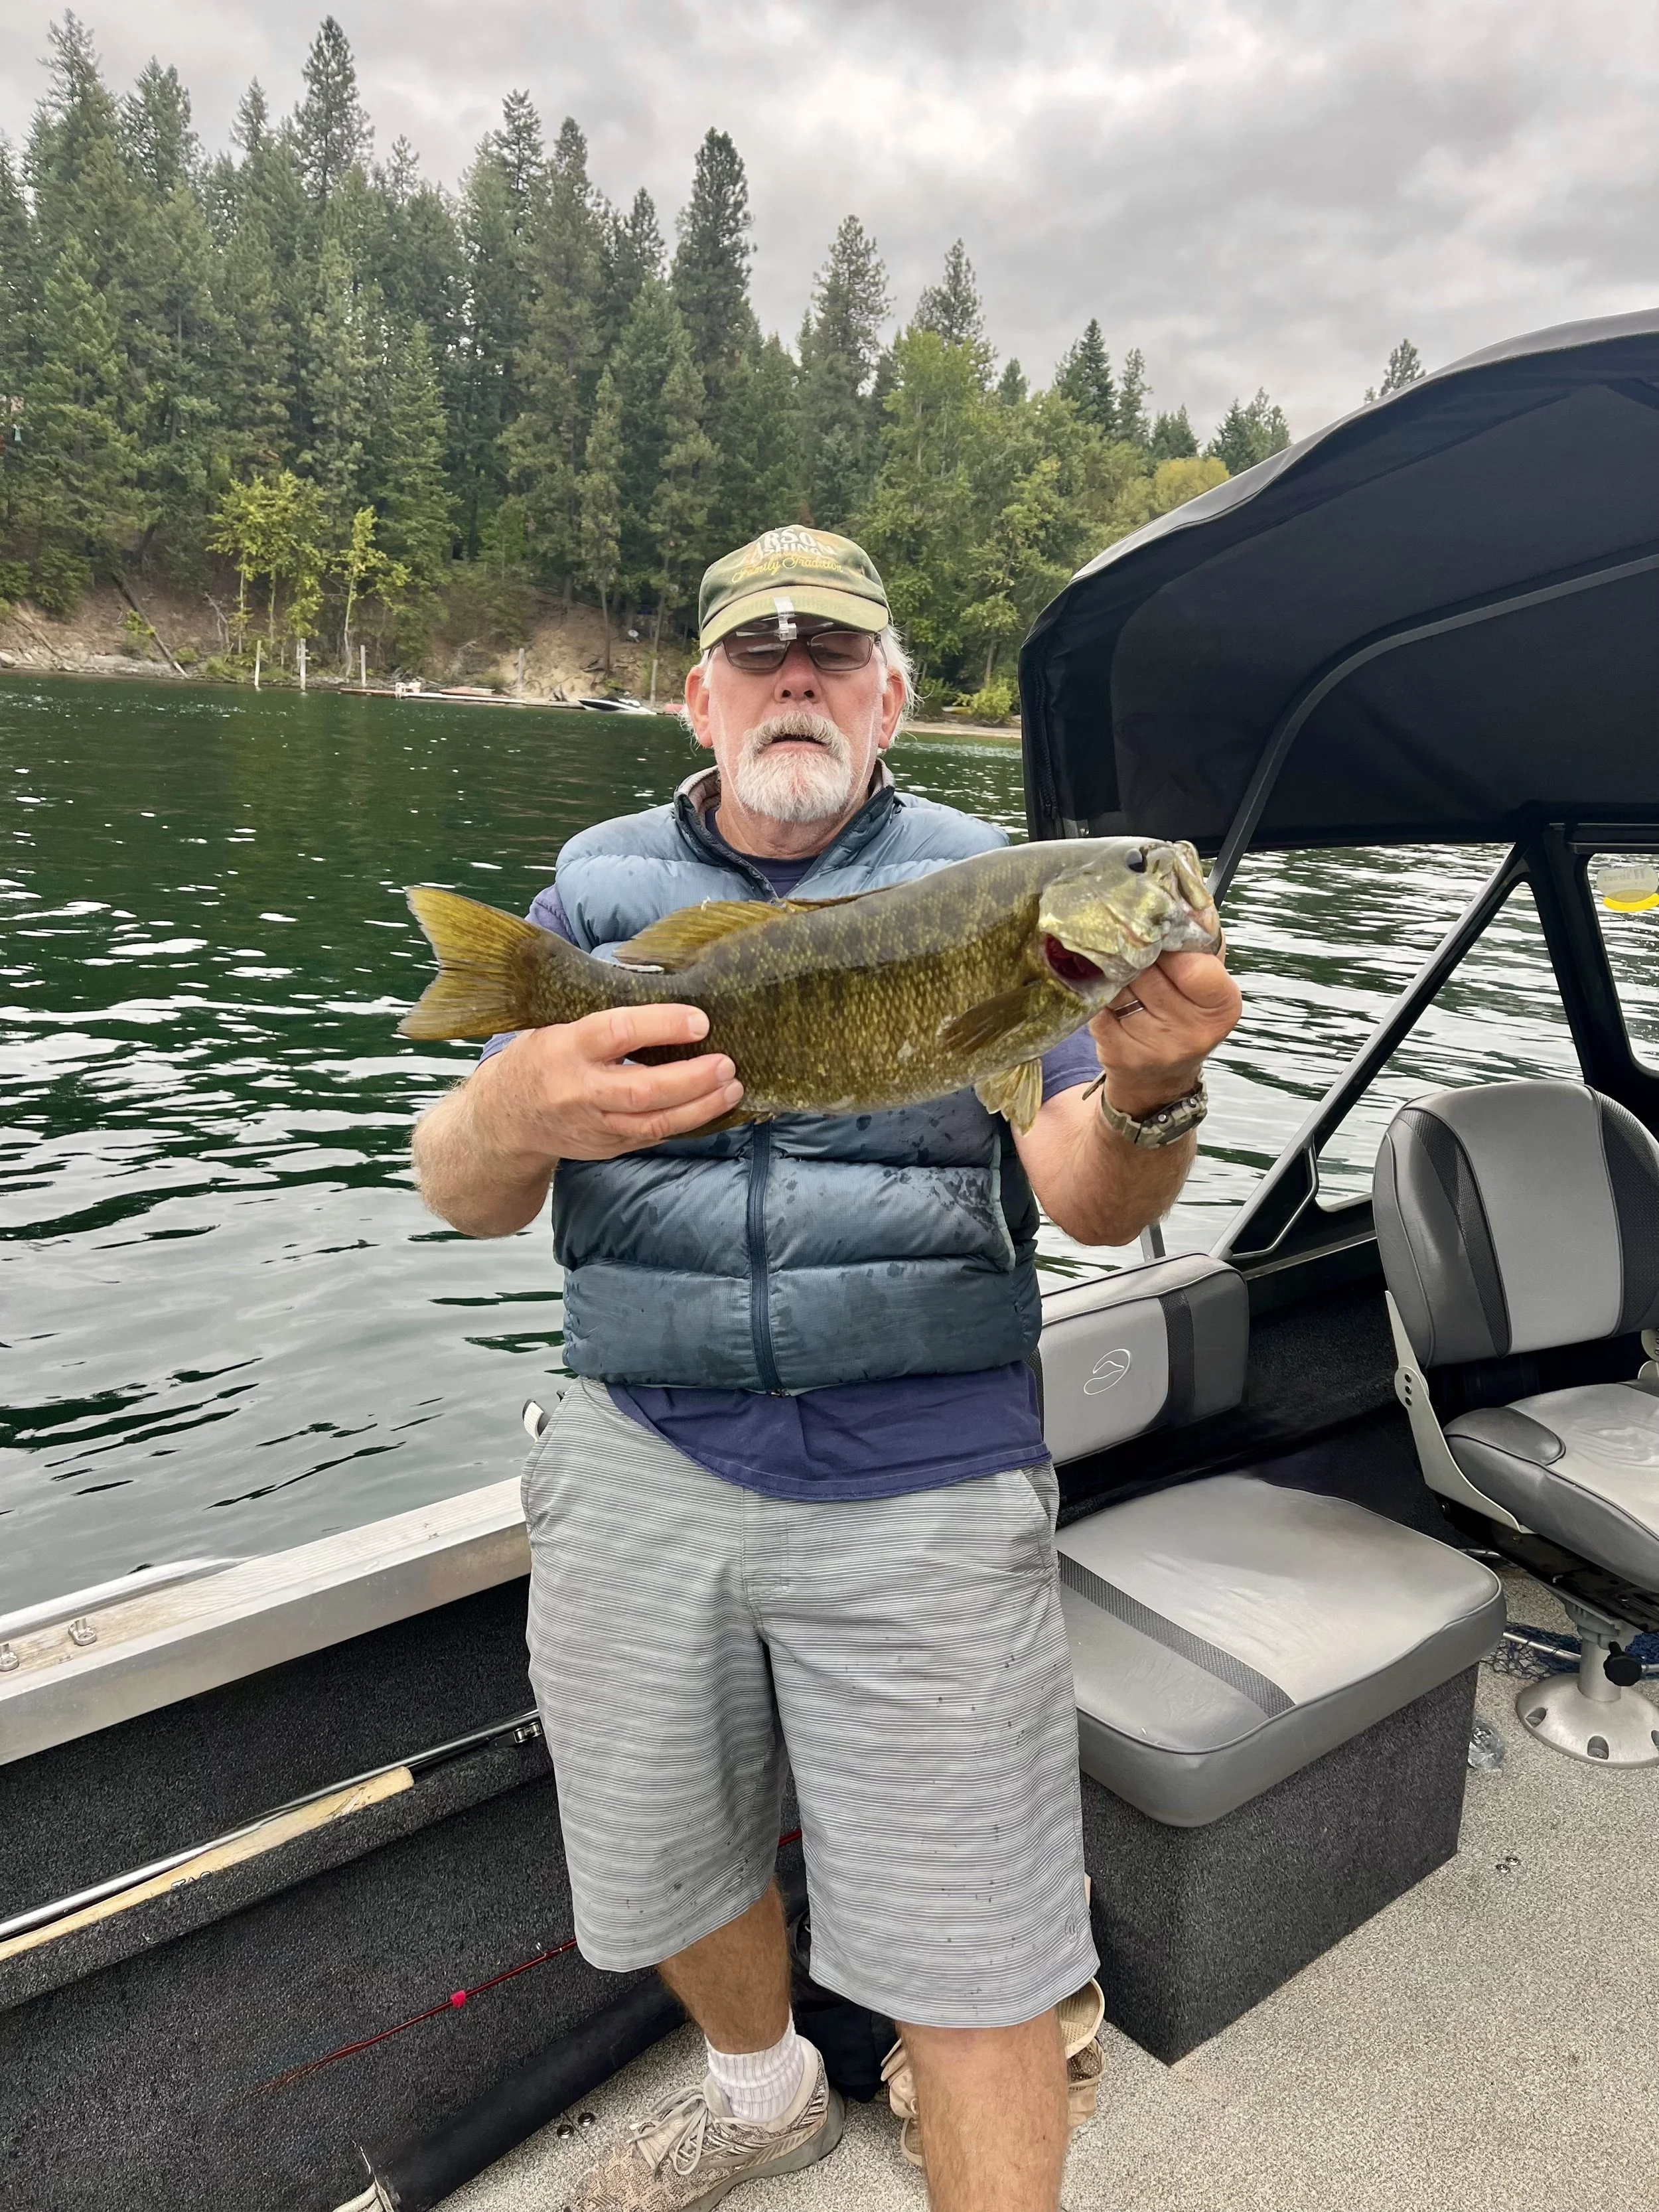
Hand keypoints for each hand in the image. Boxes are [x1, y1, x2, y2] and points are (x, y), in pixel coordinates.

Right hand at [477, 1003, 743, 1163]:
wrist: (504, 1120)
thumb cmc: (540, 1059)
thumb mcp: (556, 1025)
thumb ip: (603, 1014)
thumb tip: (665, 985)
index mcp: (566, 1047)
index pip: (617, 1033)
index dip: (662, 1025)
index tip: (699, 1020)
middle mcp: (580, 1090)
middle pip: (644, 1090)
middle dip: (692, 1079)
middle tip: (727, 1063)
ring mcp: (595, 1125)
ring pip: (655, 1123)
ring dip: (700, 1106)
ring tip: (732, 1087)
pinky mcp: (608, 1147)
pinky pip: (655, 1137)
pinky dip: (688, 1123)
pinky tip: (714, 1106)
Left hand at [1087, 950, 1240, 1117]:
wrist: (1160, 1078)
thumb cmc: (1185, 1013)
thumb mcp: (1207, 979)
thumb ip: (1199, 940)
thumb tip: (1180, 892)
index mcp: (1222, 1006)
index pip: (1192, 964)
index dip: (1169, 944)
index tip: (1158, 934)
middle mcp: (1192, 1032)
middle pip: (1148, 972)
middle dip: (1135, 952)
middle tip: (1127, 940)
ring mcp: (1154, 1046)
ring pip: (1120, 986)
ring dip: (1113, 970)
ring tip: (1116, 964)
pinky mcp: (1119, 1053)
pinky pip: (1100, 1005)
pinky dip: (1098, 992)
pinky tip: (1104, 989)